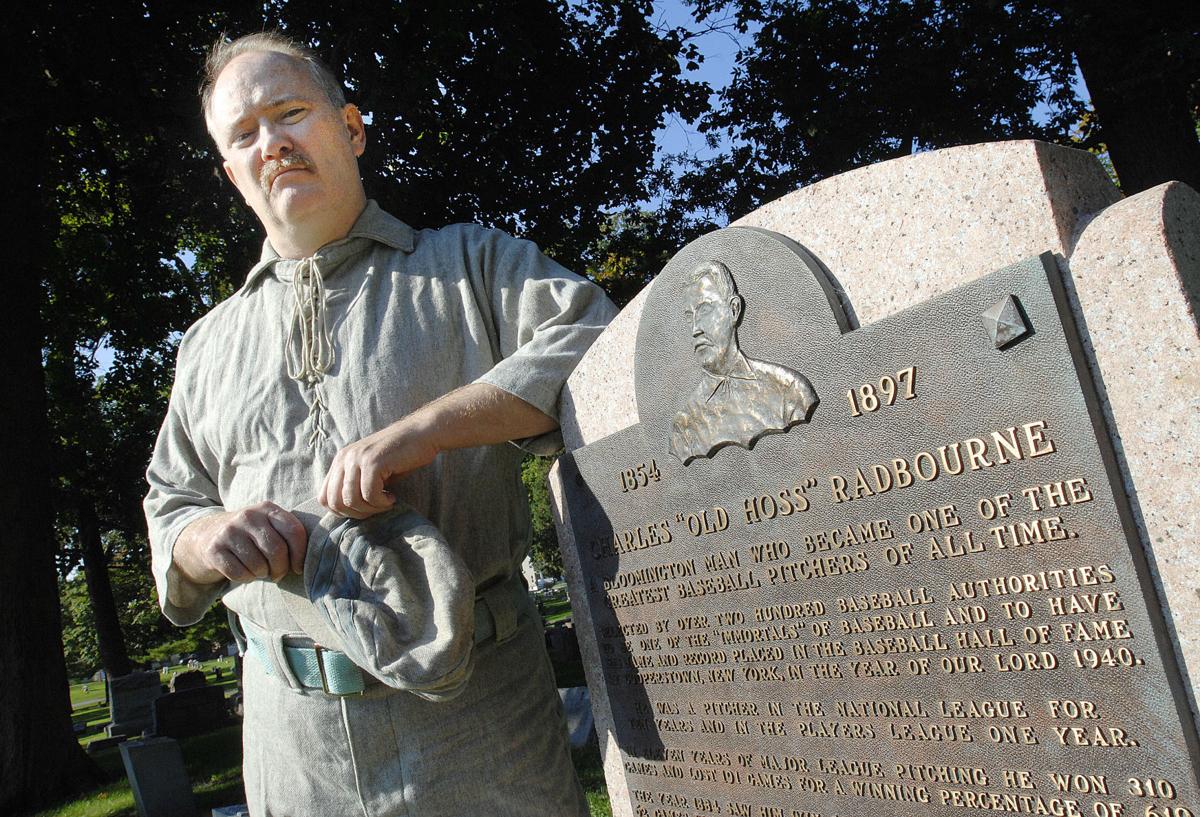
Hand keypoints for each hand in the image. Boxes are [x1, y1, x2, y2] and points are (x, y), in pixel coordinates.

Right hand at [175, 501, 306, 584]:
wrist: (205, 536)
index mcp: (267, 508)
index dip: (300, 554)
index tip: (297, 568)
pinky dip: (245, 578)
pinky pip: (239, 573)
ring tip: (258, 569)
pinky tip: (242, 571)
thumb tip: (312, 558)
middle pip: (276, 550)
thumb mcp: (267, 526)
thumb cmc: (248, 536)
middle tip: (277, 574)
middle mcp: (248, 516)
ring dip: (261, 574)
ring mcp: (229, 531)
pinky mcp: (214, 549)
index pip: (294, 531)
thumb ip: (287, 534)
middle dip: (280, 569)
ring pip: (258, 565)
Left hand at [320, 415, 440, 518]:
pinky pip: (370, 495)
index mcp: (340, 460)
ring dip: (371, 509)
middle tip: (376, 508)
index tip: (363, 510)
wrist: (422, 434)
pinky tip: (392, 497)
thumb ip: (355, 485)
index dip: (341, 512)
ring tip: (386, 502)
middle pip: (335, 502)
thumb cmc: (400, 456)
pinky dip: (382, 503)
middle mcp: (344, 458)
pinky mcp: (373, 462)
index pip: (324, 497)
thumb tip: (345, 512)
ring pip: (351, 500)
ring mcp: (357, 459)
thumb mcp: (371, 470)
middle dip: (356, 513)